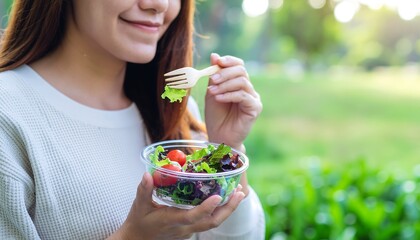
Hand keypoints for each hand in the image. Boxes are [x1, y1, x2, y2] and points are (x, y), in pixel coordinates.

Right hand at [109, 173, 245, 239]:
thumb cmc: (138, 222)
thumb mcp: (139, 205)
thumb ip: (144, 189)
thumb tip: (147, 174)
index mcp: (172, 221)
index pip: (192, 216)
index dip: (206, 208)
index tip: (218, 196)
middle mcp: (184, 228)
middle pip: (211, 222)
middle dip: (228, 208)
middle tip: (240, 193)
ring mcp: (188, 231)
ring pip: (213, 223)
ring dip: (228, 209)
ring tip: (238, 194)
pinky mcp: (190, 230)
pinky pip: (209, 221)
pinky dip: (220, 211)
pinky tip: (224, 199)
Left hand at [205, 53, 261, 150]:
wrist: (219, 136)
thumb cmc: (216, 116)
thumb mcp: (212, 92)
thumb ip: (214, 76)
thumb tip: (215, 55)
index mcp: (238, 83)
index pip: (239, 65)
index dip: (229, 61)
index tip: (217, 61)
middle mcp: (249, 89)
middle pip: (241, 71)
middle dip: (225, 73)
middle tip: (212, 80)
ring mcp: (253, 98)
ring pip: (242, 82)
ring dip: (225, 85)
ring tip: (213, 92)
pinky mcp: (255, 108)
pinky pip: (243, 96)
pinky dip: (229, 95)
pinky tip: (219, 98)